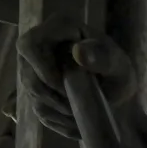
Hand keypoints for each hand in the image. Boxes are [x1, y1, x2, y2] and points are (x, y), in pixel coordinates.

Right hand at [16, 16, 138, 139]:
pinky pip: (40, 110)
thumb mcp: (118, 65)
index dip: (43, 70)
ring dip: (59, 108)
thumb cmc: (118, 74)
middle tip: (79, 102)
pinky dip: (61, 119)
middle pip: (28, 75)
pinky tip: (78, 116)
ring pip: (33, 95)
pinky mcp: (36, 92)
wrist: (116, 95)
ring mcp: (33, 69)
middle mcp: (38, 46)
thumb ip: (102, 57)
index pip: (30, 45)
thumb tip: (78, 52)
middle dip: (53, 96)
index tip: (66, 86)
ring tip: (83, 108)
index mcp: (58, 28)